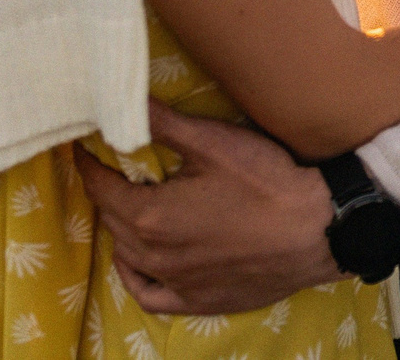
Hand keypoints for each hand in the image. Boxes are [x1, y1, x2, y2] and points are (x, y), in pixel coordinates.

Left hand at [73, 102, 341, 314]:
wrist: (317, 230)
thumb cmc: (265, 182)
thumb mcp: (211, 142)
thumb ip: (161, 122)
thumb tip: (122, 98)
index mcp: (149, 215)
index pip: (100, 186)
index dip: (88, 163)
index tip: (81, 146)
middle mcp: (154, 255)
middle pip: (112, 219)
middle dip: (105, 191)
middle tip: (108, 166)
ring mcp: (176, 283)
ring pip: (128, 255)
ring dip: (120, 228)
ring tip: (127, 204)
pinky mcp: (199, 301)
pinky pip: (150, 295)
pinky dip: (137, 276)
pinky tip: (139, 261)